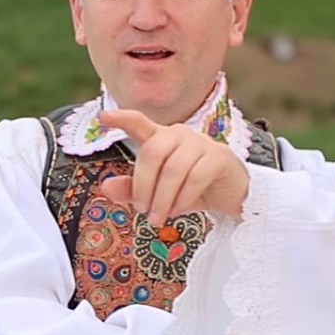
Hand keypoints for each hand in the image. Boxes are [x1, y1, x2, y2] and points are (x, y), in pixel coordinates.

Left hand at [99, 109, 248, 226]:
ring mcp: (200, 143)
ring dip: (162, 198)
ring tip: (158, 218)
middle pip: (152, 152)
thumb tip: (105, 187)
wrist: (231, 195)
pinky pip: (195, 177)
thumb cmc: (190, 189)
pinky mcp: (219, 157)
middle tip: (142, 211)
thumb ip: (132, 190)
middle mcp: (179, 135)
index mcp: (160, 138)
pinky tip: (177, 210)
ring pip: (173, 169)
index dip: (122, 118)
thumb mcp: (158, 193)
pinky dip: (183, 198)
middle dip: (143, 184)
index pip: (139, 123)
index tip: (103, 116)